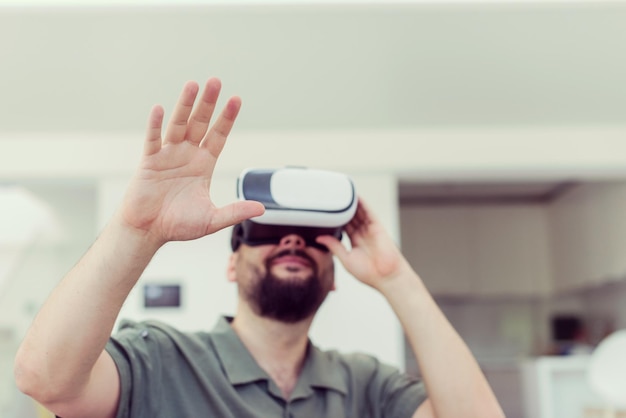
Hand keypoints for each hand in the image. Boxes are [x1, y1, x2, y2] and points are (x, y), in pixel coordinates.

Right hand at [120, 78, 263, 244]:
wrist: (148, 232)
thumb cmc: (177, 225)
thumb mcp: (212, 219)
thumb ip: (235, 212)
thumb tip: (262, 209)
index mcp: (203, 165)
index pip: (218, 136)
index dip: (227, 118)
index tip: (236, 99)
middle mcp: (187, 155)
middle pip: (200, 123)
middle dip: (208, 103)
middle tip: (216, 81)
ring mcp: (167, 156)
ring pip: (178, 125)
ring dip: (185, 105)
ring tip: (193, 84)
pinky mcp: (149, 162)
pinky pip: (153, 140)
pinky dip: (155, 125)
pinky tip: (160, 109)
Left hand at [316, 199, 411, 289]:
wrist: (387, 277)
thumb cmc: (369, 273)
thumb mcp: (346, 259)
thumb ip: (334, 246)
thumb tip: (319, 238)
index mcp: (354, 243)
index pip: (343, 227)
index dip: (335, 219)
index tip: (326, 212)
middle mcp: (362, 235)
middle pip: (350, 218)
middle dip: (342, 209)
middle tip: (332, 198)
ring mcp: (370, 230)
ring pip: (359, 213)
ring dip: (351, 204)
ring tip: (341, 193)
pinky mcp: (377, 227)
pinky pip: (369, 213)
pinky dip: (362, 204)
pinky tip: (355, 197)